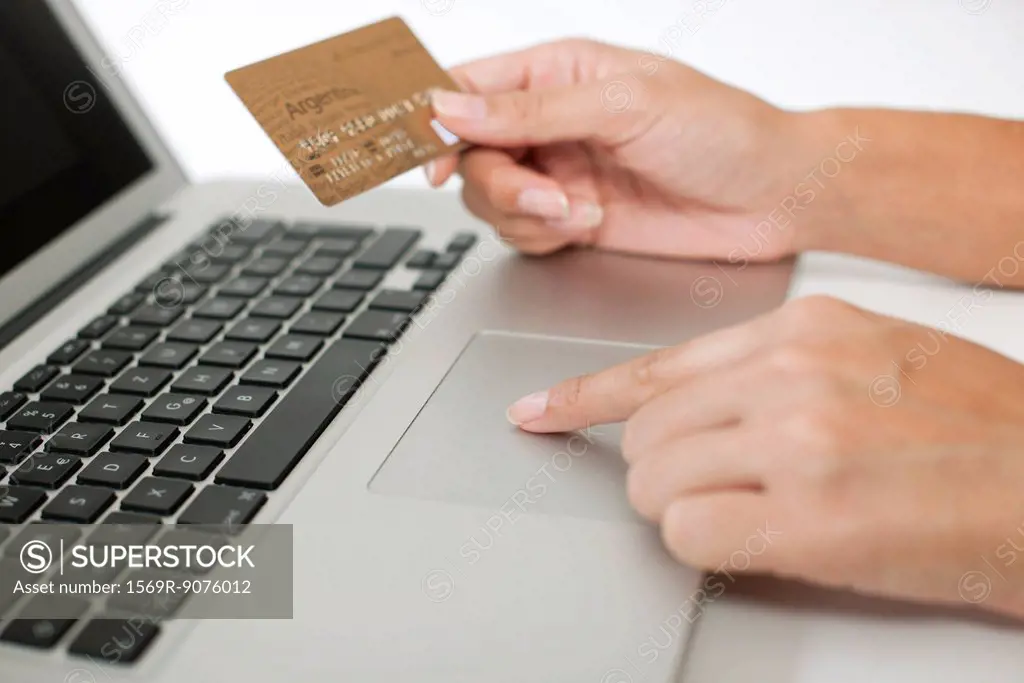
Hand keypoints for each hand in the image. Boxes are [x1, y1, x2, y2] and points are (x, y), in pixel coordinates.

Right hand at [428, 39, 829, 257]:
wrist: (773, 198)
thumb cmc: (721, 129)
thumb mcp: (625, 104)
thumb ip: (532, 108)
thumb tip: (451, 106)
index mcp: (558, 72)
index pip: (469, 87)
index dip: (437, 118)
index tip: (431, 153)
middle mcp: (551, 122)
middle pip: (472, 155)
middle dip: (499, 183)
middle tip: (543, 194)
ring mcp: (559, 173)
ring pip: (491, 200)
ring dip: (527, 214)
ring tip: (579, 211)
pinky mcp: (572, 220)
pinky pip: (522, 234)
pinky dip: (544, 237)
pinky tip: (587, 225)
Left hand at [505, 295, 1023, 618]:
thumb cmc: (979, 427)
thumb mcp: (874, 356)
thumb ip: (779, 370)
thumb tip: (703, 404)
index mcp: (804, 329)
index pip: (660, 366)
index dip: (589, 396)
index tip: (543, 410)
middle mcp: (792, 374)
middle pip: (646, 433)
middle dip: (663, 472)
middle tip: (715, 490)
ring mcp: (798, 442)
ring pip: (653, 483)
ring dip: (683, 510)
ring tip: (751, 515)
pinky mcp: (811, 517)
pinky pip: (688, 534)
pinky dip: (705, 547)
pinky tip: (758, 542)